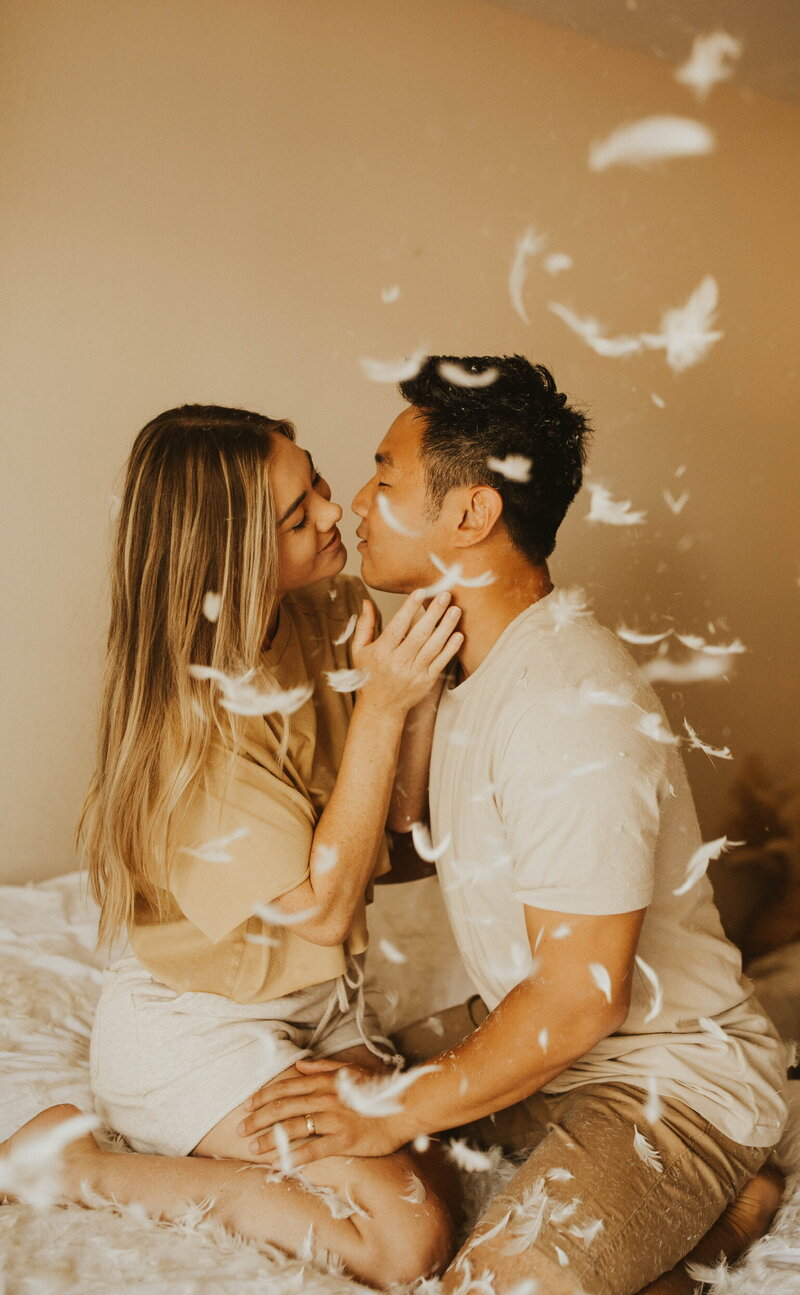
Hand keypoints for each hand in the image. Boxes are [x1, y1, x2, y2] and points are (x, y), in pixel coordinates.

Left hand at [237, 1058, 408, 1168]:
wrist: (406, 1106)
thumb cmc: (378, 1089)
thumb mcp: (350, 1070)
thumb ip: (322, 1068)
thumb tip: (298, 1066)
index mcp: (324, 1082)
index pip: (286, 1088)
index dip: (263, 1096)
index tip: (248, 1106)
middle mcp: (325, 1098)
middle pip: (282, 1107)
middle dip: (258, 1118)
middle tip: (241, 1129)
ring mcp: (334, 1120)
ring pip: (292, 1128)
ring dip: (269, 1138)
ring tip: (253, 1147)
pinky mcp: (344, 1140)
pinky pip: (313, 1150)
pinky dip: (293, 1157)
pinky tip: (278, 1165)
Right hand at [352, 592, 461, 717]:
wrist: (381, 707)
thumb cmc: (370, 675)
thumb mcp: (359, 651)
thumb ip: (365, 626)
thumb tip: (367, 601)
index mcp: (381, 652)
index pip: (397, 626)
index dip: (409, 608)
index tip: (420, 592)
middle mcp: (398, 663)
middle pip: (419, 634)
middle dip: (434, 613)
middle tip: (445, 595)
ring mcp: (414, 673)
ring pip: (433, 646)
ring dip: (446, 627)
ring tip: (455, 610)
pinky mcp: (427, 681)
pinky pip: (441, 662)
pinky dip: (451, 649)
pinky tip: (458, 634)